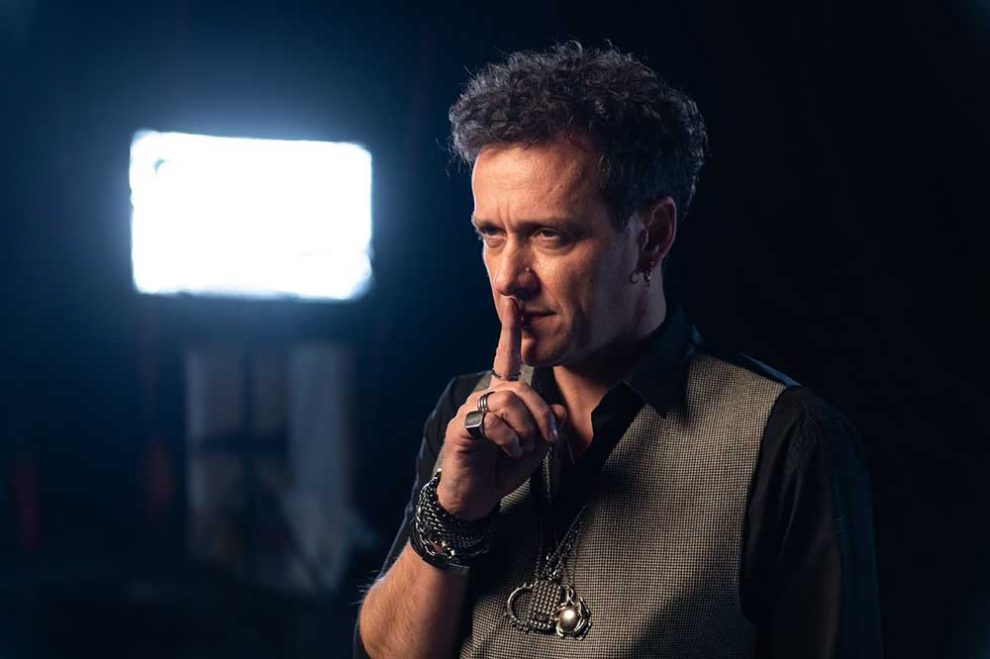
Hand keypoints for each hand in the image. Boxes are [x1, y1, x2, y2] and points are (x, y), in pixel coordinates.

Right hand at [436, 297, 567, 520]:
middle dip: (541, 414)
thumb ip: (547, 425)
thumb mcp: (535, 447)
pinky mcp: (462, 428)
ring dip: (525, 430)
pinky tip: (506, 452)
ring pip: (509, 403)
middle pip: (521, 389)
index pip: (507, 357)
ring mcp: (471, 411)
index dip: (510, 329)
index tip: (512, 300)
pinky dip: (509, 440)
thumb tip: (557, 407)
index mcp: (503, 396)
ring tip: (521, 449)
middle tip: (549, 437)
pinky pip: (493, 422)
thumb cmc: (502, 468)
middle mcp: (486, 397)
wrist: (474, 497)